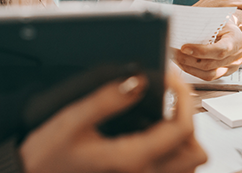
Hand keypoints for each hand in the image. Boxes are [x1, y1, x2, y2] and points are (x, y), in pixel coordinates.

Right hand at [19, 71, 206, 172]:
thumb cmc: (47, 155)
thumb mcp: (72, 119)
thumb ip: (108, 99)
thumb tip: (139, 81)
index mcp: (130, 158)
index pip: (180, 128)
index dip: (183, 96)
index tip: (169, 78)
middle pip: (194, 153)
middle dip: (189, 120)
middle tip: (170, 98)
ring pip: (187, 167)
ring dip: (184, 141)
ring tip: (164, 117)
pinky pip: (171, 172)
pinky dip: (172, 155)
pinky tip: (154, 137)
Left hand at [173, 22, 241, 80]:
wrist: (230, 31)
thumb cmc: (222, 24)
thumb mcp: (216, 21)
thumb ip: (203, 28)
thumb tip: (182, 31)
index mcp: (237, 40)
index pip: (220, 50)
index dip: (201, 51)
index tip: (184, 48)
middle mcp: (237, 56)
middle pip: (211, 64)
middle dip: (189, 59)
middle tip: (174, 52)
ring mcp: (232, 67)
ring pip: (208, 74)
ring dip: (189, 67)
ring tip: (176, 58)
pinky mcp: (225, 73)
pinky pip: (208, 77)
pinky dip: (193, 70)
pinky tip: (183, 63)